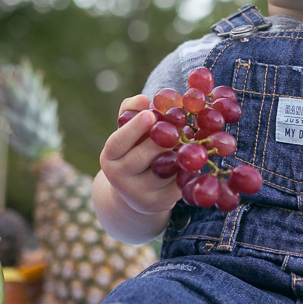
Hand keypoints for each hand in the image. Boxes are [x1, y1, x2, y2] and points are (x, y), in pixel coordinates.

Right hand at [99, 95, 183, 215]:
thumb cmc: (133, 150)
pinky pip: (175, 184)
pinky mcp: (157, 204)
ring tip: (189, 141)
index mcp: (109, 157)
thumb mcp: (128, 131)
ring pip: (162, 171)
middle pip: (142, 157)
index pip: (118, 142)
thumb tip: (142, 99)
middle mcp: (118, 178)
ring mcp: (137, 194)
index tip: (151, 114)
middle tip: (178, 127)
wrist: (136, 192)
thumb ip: (132, 111)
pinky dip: (185, 171)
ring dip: (177, 154)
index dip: (134, 128)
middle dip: (162, 140)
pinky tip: (192, 160)